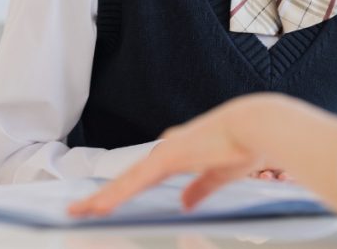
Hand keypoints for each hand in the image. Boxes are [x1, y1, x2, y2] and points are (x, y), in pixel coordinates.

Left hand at [68, 93, 336, 217]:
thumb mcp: (220, 174)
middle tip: (80, 209)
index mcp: (180, 153)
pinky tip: (99, 206)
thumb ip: (200, 189)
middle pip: (129, 178)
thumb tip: (186, 203)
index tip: (107, 201)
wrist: (257, 125)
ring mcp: (166, 153)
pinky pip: (135, 182)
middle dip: (105, 194)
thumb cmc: (246, 145)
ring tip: (79, 212)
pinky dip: (116, 195)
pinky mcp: (168, 158)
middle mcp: (168, 150)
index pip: (144, 176)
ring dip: (102, 197)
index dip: (124, 189)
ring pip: (126, 181)